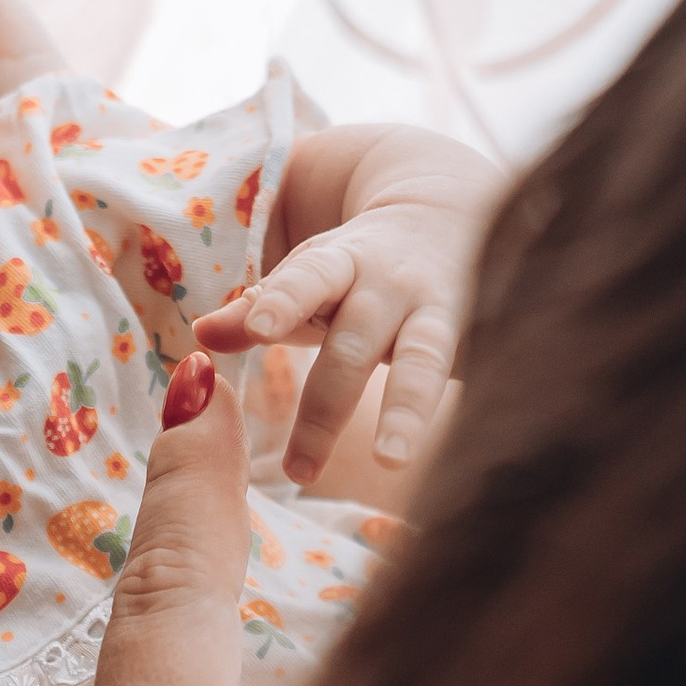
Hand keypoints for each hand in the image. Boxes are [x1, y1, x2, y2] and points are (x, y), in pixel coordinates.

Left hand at [192, 123, 489, 480]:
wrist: (454, 214)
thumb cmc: (363, 264)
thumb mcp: (313, 274)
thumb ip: (261, 309)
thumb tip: (200, 338)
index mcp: (345, 264)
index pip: (309, 280)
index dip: (283, 300)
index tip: (258, 326)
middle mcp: (396, 288)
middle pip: (355, 346)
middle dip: (327, 408)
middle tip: (298, 471)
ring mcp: (445, 312)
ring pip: (425, 362)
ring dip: (406, 412)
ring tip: (390, 461)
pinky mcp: (485, 340)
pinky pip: (476, 375)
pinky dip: (475, 411)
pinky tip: (467, 462)